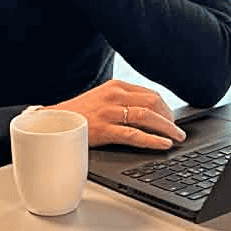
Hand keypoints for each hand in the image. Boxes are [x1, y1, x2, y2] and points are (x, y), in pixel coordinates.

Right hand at [50, 79, 183, 150]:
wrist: (54, 122)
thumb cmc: (79, 113)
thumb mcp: (101, 98)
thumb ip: (121, 101)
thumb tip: (147, 112)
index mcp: (115, 86)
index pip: (149, 93)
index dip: (165, 107)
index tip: (171, 118)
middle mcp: (114, 96)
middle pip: (153, 103)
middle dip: (169, 118)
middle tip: (177, 129)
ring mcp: (109, 112)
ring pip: (148, 117)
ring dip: (167, 128)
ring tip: (176, 137)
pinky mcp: (104, 129)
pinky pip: (135, 134)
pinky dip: (152, 139)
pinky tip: (163, 144)